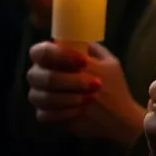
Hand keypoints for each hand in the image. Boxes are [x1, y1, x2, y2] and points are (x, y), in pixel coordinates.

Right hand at [27, 42, 142, 143]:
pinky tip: (81, 110)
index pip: (40, 52)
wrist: (118, 115)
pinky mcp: (45, 115)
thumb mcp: (106, 63)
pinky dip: (64, 112)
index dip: (58, 56)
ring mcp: (41, 96)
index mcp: (54, 57)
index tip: (82, 62)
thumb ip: (88, 50)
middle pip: (36, 75)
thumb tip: (73, 39)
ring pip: (40, 96)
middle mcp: (42, 74)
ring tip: (90, 98)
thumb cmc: (110, 84)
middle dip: (67, 80)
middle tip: (93, 84)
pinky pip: (44, 114)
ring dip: (67, 97)